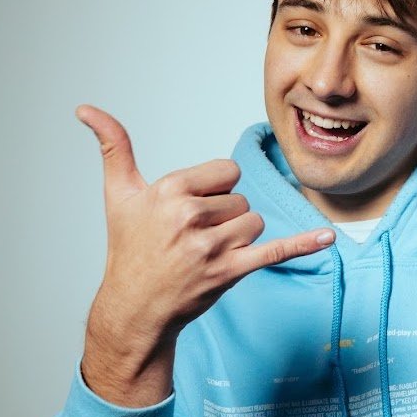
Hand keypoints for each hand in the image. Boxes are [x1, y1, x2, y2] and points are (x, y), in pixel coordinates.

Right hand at [77, 105, 334, 404]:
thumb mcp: (119, 195)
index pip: (227, 172)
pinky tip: (329, 237)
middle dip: (224, 217)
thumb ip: (113, 147)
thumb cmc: (129, 249)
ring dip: (240, 237)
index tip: (191, 210)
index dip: (214, 190)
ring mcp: (210, 247)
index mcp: (170, 192)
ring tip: (207, 253)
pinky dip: (303, 245)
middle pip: (241, 199)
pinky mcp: (229, 272)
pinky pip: (274, 251)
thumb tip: (86, 108)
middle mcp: (190, 217)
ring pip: (255, 223)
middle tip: (193, 238)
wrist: (135, 308)